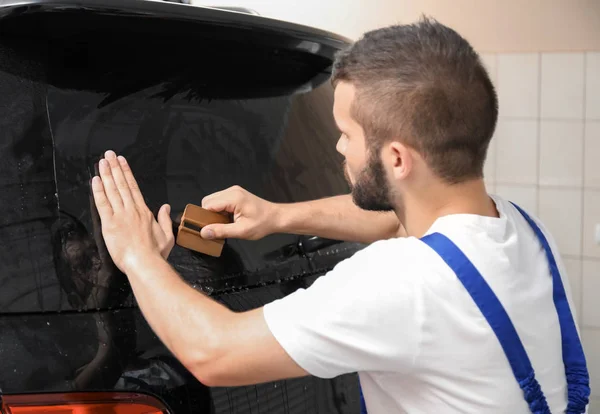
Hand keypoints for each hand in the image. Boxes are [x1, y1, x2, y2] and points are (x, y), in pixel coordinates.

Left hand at [91, 150, 174, 272]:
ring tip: (102, 162)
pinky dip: (98, 191)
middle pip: (122, 185)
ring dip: (106, 175)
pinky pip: (103, 203)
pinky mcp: (109, 224)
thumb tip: (166, 207)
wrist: (145, 263)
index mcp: (145, 212)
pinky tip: (95, 180)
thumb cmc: (156, 253)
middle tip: (109, 155)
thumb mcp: (168, 236)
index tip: (121, 162)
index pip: (133, 188)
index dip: (127, 173)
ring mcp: (120, 215)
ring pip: (112, 190)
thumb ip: (165, 219)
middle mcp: (132, 210)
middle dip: (115, 168)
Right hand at [200, 186, 279, 240]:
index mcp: (233, 198)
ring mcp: (233, 191)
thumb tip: (204, 232)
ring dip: (214, 213)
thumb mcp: (241, 231)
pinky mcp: (235, 194)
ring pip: (213, 201)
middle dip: (208, 215)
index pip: (208, 205)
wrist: (276, 217)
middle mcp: (231, 191)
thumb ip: (221, 231)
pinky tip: (228, 219)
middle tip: (217, 227)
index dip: (204, 217)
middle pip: (208, 201)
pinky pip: (220, 201)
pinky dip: (220, 210)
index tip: (205, 229)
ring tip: (224, 223)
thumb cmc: (262, 224)